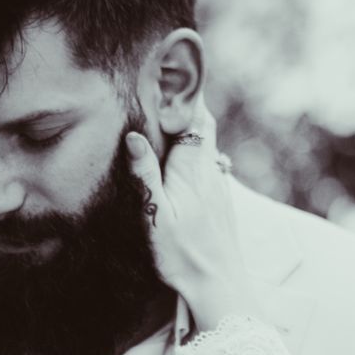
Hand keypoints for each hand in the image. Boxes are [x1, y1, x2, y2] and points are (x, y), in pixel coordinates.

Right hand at [125, 100, 260, 331]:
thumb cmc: (183, 254)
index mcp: (193, 169)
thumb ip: (145, 174)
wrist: (219, 285)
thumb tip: (133, 135)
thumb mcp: (155, 215)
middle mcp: (211, 171)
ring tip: (173, 115)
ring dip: (193, 127)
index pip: (194, 118)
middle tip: (170, 85)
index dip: (185, 93)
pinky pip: (211, 163)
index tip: (173, 68)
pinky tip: (186, 158)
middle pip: (204, 126)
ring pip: (208, 145)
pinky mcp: (221, 200)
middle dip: (189, 104)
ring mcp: (219, 185)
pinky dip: (197, 150)